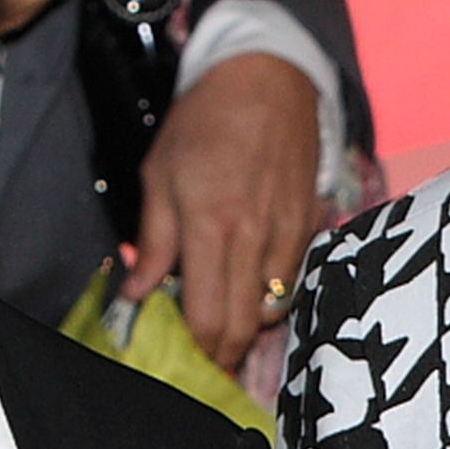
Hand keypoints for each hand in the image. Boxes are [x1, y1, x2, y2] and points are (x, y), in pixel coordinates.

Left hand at [125, 53, 326, 363]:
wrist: (268, 79)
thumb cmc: (204, 121)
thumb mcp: (160, 174)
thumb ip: (153, 240)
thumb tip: (139, 294)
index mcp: (211, 226)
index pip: (208, 316)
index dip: (197, 352)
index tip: (183, 365)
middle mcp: (254, 237)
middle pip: (243, 327)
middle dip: (224, 357)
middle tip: (205, 368)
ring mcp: (288, 234)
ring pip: (271, 311)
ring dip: (246, 330)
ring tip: (224, 332)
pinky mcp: (310, 226)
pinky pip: (292, 283)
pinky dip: (270, 299)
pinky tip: (250, 292)